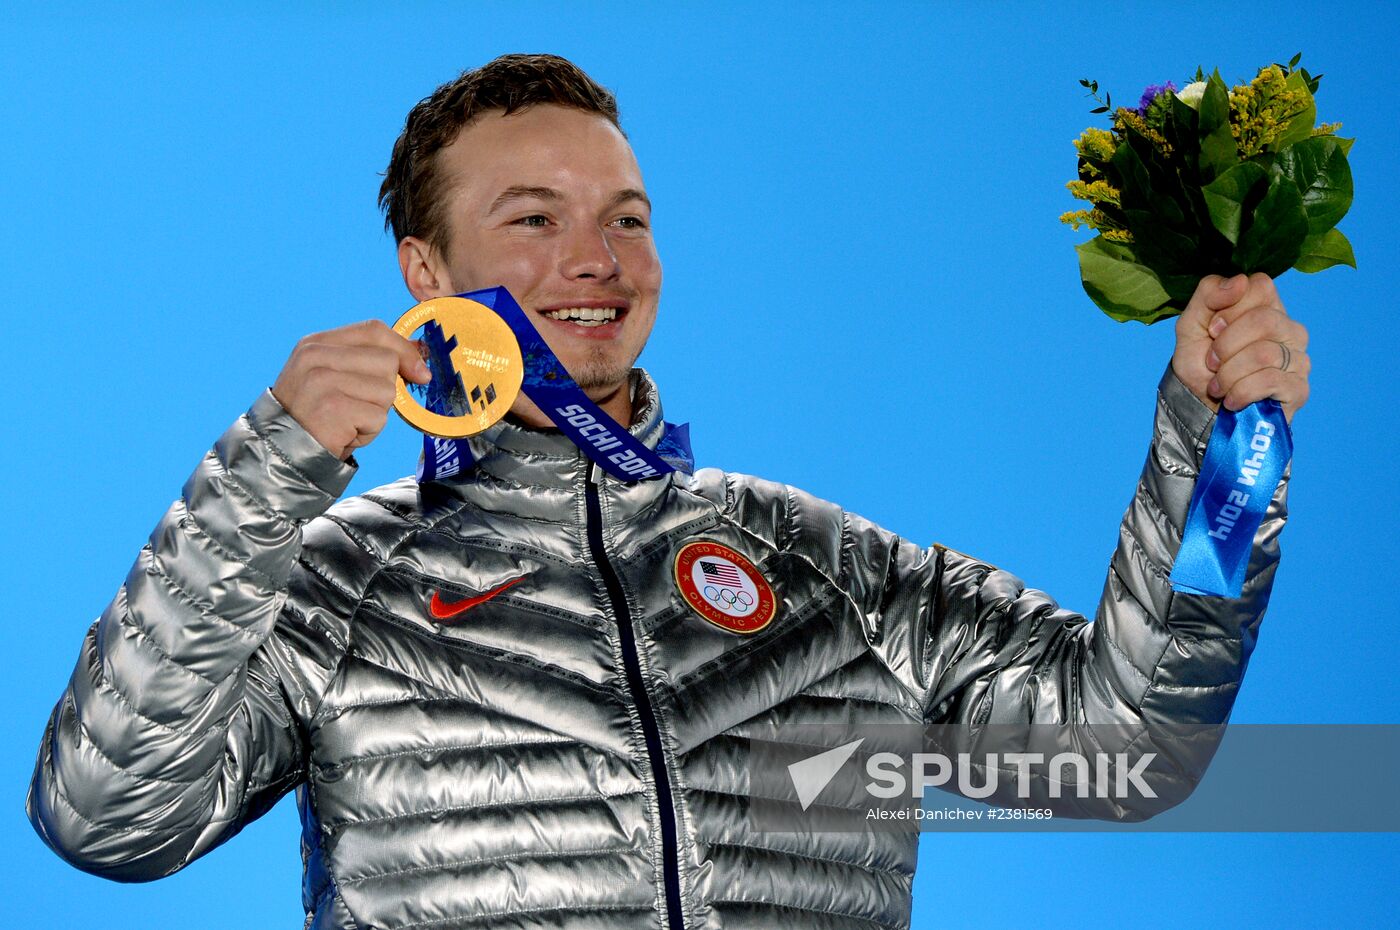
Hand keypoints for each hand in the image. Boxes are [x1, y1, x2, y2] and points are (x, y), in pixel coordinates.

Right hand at [271, 320, 430, 460]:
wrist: (282, 453)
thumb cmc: (318, 416)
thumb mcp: (336, 377)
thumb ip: (369, 360)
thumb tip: (420, 352)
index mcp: (316, 344)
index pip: (374, 330)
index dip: (404, 349)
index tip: (420, 372)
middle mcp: (316, 357)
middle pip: (387, 360)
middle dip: (385, 389)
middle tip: (358, 407)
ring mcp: (322, 381)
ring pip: (386, 391)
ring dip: (376, 414)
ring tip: (348, 421)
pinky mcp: (333, 408)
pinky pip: (379, 417)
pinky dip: (369, 432)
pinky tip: (345, 434)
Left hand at [1172, 273, 1310, 424]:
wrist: (1200, 410)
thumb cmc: (1200, 365)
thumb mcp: (1191, 325)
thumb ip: (1208, 294)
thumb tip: (1239, 281)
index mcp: (1267, 307)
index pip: (1261, 285)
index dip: (1229, 307)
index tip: (1212, 329)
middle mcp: (1290, 329)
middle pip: (1263, 320)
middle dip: (1225, 345)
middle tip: (1211, 362)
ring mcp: (1298, 359)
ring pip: (1263, 353)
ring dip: (1227, 373)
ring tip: (1217, 385)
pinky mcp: (1299, 389)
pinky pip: (1269, 381)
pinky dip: (1239, 392)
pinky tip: (1231, 400)